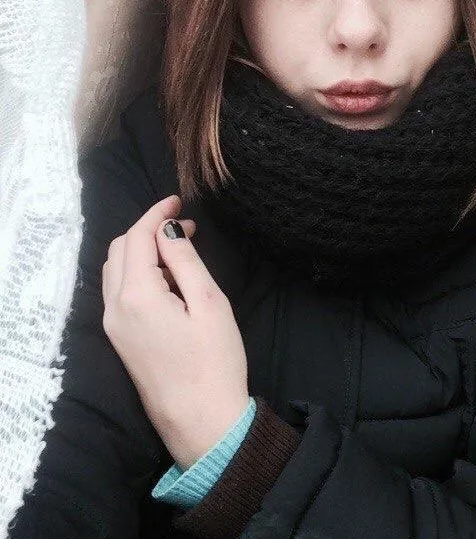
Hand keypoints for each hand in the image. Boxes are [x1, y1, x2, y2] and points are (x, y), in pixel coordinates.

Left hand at [101, 194, 249, 469]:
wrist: (202, 421)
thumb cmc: (215, 362)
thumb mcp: (208, 303)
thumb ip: (185, 261)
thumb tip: (168, 230)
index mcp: (137, 296)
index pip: (136, 238)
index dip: (156, 214)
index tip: (178, 201)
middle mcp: (115, 308)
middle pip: (119, 250)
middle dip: (147, 230)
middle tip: (184, 227)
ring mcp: (114, 326)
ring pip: (115, 270)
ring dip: (140, 250)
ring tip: (177, 249)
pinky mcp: (120, 339)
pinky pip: (118, 291)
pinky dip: (136, 271)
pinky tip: (165, 276)